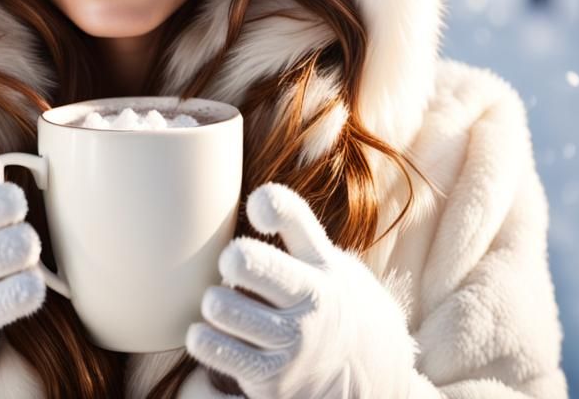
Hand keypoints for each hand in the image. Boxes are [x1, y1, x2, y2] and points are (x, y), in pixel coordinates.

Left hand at [186, 183, 416, 398]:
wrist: (374, 376)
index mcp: (322, 262)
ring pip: (222, 307)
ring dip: (214, 303)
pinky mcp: (272, 380)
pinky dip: (203, 341)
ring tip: (222, 306)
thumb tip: (252, 198)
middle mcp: (310, 300)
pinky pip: (217, 352)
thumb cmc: (330, 301)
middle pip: (248, 262)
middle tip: (232, 267)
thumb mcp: (327, 262)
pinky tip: (209, 336)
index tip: (257, 208)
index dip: (269, 204)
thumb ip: (294, 228)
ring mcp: (291, 342)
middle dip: (231, 259)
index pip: (295, 218)